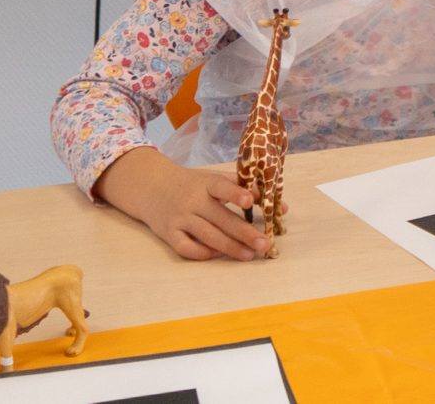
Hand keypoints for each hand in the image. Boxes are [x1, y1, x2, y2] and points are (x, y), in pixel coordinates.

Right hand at [95, 147, 270, 260]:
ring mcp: (180, 218)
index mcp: (206, 183)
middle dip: (243, 232)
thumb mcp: (217, 180)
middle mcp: (192, 201)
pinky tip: (218, 255)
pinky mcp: (169, 233)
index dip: (236, 193)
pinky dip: (202, 253)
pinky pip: (186, 247)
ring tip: (249, 255)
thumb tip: (282, 207)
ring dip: (229, 247)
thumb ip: (248, 190)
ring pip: (206, 235)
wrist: (152, 187)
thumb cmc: (194, 184)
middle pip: (220, 218)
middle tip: (264, 244)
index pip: (221, 187)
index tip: (250, 201)